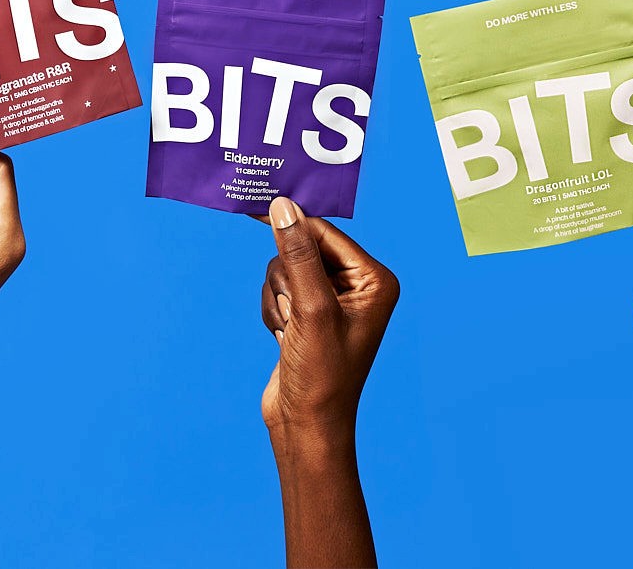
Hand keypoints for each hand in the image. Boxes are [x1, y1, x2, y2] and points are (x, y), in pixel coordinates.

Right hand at [258, 198, 397, 439]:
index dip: (293, 226)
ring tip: (290, 332)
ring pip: (285, 269)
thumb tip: (283, 207)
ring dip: (279, 299)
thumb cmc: (321, 374)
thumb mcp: (311, 309)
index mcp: (374, 280)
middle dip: (288, 280)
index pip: (326, 234)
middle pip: (303, 250)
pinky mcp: (309, 314)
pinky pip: (279, 290)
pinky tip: (284, 339)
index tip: (257, 209)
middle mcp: (358, 286)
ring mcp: (332, 301)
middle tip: (293, 312)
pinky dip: (273, 311)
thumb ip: (298, 255)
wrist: (306, 425)